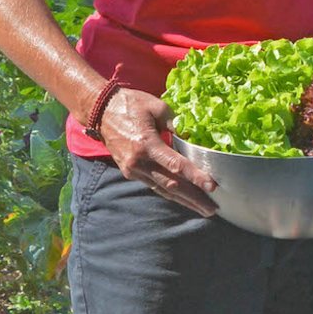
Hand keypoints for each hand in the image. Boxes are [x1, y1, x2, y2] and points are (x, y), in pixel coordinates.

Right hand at [98, 89, 219, 216]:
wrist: (100, 111)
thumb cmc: (131, 104)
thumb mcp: (157, 107)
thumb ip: (176, 124)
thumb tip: (192, 138)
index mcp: (147, 145)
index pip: (176, 165)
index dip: (195, 177)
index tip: (212, 186)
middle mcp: (139, 162)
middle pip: (171, 185)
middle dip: (193, 198)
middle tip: (212, 209)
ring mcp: (132, 170)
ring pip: (163, 189)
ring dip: (184, 201)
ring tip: (202, 209)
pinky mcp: (129, 172)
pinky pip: (154, 185)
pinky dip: (170, 193)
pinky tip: (184, 199)